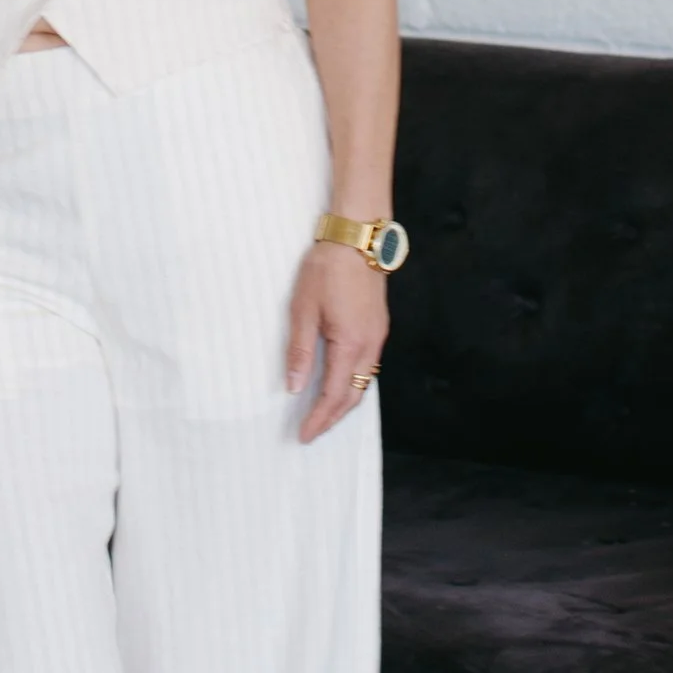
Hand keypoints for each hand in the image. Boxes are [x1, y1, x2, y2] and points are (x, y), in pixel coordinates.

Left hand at [287, 242, 387, 443]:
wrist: (357, 238)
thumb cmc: (327, 269)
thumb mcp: (303, 310)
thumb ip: (300, 351)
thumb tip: (295, 387)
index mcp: (350, 344)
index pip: (334, 395)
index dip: (319, 418)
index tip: (304, 435)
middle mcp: (370, 345)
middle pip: (354, 395)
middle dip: (333, 418)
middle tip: (312, 432)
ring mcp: (377, 335)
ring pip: (364, 382)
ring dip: (345, 402)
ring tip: (324, 414)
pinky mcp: (378, 325)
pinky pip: (368, 366)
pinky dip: (354, 383)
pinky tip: (341, 382)